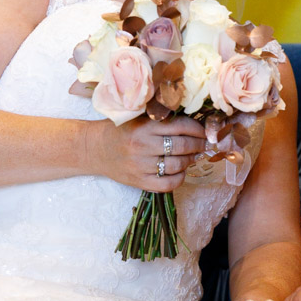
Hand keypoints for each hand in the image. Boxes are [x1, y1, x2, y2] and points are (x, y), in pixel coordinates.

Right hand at [87, 114, 206, 189]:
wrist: (95, 148)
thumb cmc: (120, 130)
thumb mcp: (139, 117)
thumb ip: (162, 118)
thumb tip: (194, 123)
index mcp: (145, 126)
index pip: (181, 126)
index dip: (198, 130)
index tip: (204, 131)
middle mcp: (143, 145)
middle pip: (182, 147)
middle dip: (198, 145)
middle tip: (204, 144)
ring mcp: (141, 165)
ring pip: (177, 165)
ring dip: (190, 161)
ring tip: (192, 157)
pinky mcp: (139, 181)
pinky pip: (167, 184)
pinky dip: (180, 178)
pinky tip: (181, 172)